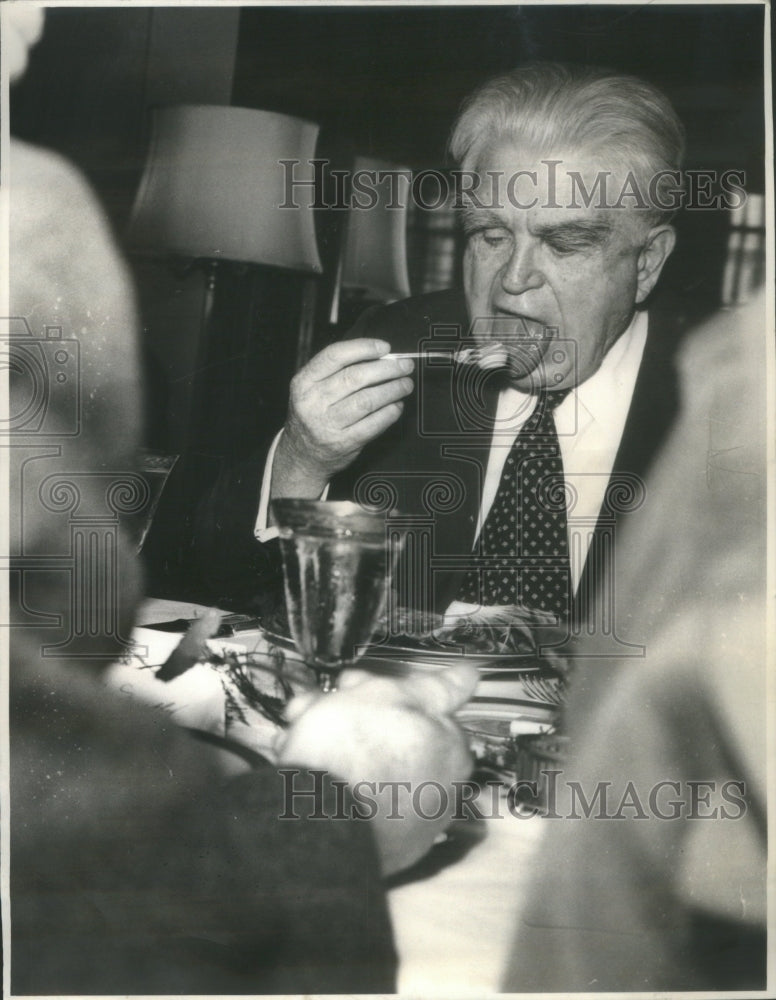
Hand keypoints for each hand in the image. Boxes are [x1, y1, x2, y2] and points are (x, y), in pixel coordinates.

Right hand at [271, 338, 414, 500]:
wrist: (302, 457)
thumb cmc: (313, 417)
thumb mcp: (312, 390)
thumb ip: (339, 372)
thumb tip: (381, 358)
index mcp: (304, 383)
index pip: (335, 356)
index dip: (363, 348)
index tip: (385, 348)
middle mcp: (313, 402)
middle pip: (355, 377)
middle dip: (387, 369)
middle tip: (404, 366)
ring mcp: (327, 424)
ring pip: (367, 400)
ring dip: (392, 390)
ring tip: (405, 385)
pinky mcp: (343, 443)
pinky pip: (373, 424)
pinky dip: (389, 413)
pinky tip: (396, 406)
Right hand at [275, 663, 477, 875]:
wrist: (316, 824)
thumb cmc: (354, 747)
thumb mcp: (392, 695)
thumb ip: (436, 686)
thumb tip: (472, 675)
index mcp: (451, 749)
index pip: (423, 708)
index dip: (383, 691)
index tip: (349, 685)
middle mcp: (442, 790)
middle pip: (395, 739)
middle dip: (352, 718)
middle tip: (314, 709)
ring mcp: (413, 825)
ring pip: (371, 770)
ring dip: (335, 748)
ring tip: (293, 738)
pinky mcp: (383, 852)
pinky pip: (361, 806)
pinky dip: (338, 788)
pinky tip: (303, 775)